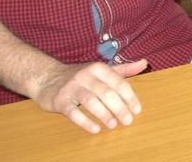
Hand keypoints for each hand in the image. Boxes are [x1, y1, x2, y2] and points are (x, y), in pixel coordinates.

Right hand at [31, 59, 147, 133]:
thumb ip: (123, 69)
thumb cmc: (80, 77)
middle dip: (119, 108)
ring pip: (91, 101)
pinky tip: (95, 129)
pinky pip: (73, 112)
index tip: (137, 110)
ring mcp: (72, 88)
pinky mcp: (60, 100)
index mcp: (98, 68)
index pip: (118, 82)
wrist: (46, 78)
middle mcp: (85, 76)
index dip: (129, 97)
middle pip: (106, 93)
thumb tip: (145, 63)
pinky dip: (85, 122)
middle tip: (128, 121)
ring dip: (104, 115)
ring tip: (114, 125)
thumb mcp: (101, 70)